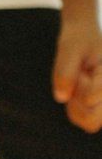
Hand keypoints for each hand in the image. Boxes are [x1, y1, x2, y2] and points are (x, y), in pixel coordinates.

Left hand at [53, 14, 101, 131]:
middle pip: (92, 119)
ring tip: (80, 81)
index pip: (91, 98)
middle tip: (80, 79)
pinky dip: (75, 107)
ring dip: (77, 105)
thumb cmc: (78, 40)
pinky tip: (78, 87)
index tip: (83, 72)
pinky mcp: (97, 106)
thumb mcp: (69, 48)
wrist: (84, 36)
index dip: (81, 89)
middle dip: (78, 102)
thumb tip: (61, 98)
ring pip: (88, 122)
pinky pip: (82, 119)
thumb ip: (65, 71)